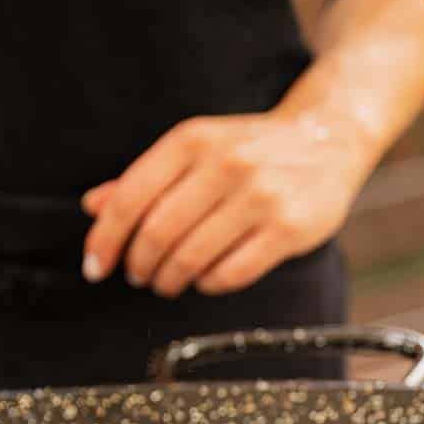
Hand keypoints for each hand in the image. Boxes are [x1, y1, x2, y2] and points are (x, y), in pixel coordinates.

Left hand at [81, 109, 375, 297]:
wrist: (328, 139)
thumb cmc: (252, 148)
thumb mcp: (197, 147)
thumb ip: (147, 177)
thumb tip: (94, 206)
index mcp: (192, 140)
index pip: (131, 198)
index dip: (105, 240)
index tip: (95, 266)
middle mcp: (226, 165)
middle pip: (159, 233)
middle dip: (139, 265)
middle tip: (139, 277)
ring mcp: (261, 197)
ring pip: (193, 256)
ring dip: (171, 279)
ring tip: (168, 282)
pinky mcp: (289, 228)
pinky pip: (233, 272)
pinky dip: (210, 284)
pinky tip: (206, 279)